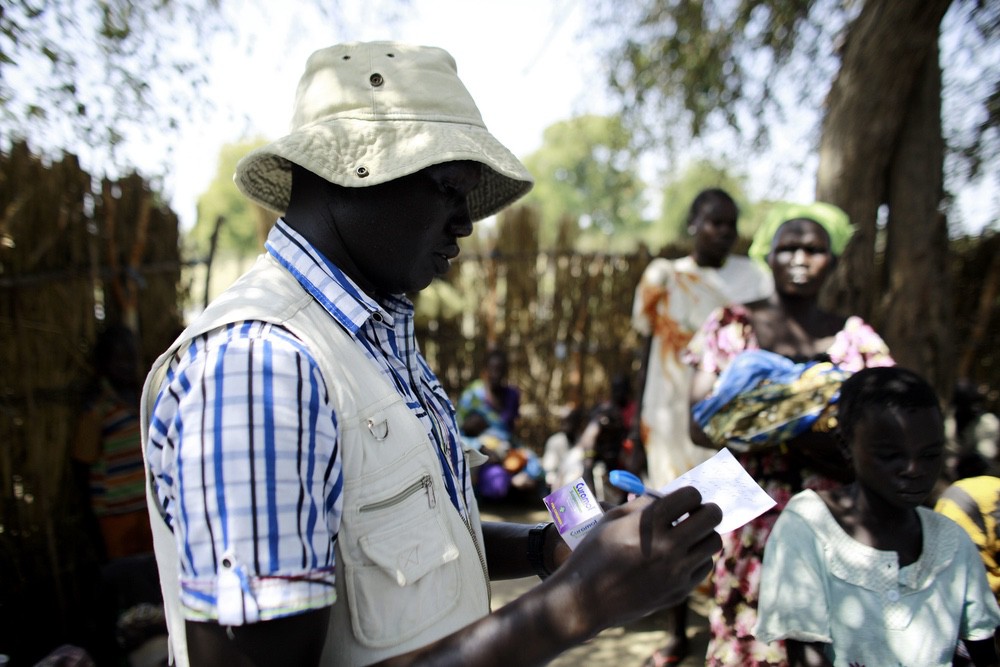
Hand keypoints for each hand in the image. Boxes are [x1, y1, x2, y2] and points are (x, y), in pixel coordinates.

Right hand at [548, 486, 721, 633]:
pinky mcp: (680, 591)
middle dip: (707, 509)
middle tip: (697, 512)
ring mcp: (677, 571)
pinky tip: (681, 556)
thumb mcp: (612, 519)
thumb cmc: (594, 553)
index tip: (685, 499)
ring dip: (704, 534)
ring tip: (689, 535)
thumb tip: (666, 496)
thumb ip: (642, 505)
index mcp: (650, 523)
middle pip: (712, 517)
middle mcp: (668, 546)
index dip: (690, 494)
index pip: (691, 496)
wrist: (587, 599)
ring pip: (713, 543)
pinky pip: (703, 567)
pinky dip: (697, 558)